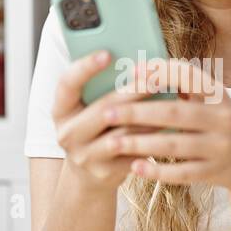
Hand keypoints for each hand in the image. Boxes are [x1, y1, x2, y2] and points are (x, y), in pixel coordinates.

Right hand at [52, 49, 157, 192]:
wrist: (88, 177)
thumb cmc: (94, 130)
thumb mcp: (86, 110)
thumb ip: (101, 89)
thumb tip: (136, 63)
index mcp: (61, 111)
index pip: (67, 84)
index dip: (85, 68)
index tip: (107, 53)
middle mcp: (67, 134)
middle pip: (103, 109)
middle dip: (133, 91)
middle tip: (157, 77)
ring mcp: (84, 156)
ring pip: (122, 132)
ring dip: (149, 116)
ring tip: (170, 99)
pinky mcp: (105, 172)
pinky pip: (134, 151)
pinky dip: (152, 137)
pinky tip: (169, 126)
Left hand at [104, 58, 230, 193]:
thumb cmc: (219, 123)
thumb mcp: (212, 99)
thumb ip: (183, 84)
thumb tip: (141, 69)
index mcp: (219, 95)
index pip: (189, 76)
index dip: (161, 72)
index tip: (132, 73)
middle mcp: (223, 119)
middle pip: (174, 113)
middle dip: (138, 112)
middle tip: (108, 112)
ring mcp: (219, 147)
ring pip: (174, 145)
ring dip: (141, 143)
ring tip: (114, 142)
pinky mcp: (213, 172)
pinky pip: (181, 173)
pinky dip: (156, 171)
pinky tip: (135, 167)